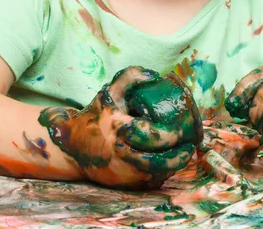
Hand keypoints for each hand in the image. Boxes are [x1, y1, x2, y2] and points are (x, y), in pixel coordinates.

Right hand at [38, 66, 200, 188]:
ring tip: (185, 153)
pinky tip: (170, 162)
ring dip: (174, 166)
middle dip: (178, 156)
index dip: (169, 135)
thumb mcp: (110, 92)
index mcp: (119, 130)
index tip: (181, 130)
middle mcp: (121, 155)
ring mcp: (123, 173)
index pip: (150, 137)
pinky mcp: (125, 185)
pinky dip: (163, 173)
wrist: (73, 147)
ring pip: (156, 175)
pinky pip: (150, 182)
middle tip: (190, 145)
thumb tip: (154, 76)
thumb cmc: (96, 116)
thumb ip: (131, 77)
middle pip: (157, 162)